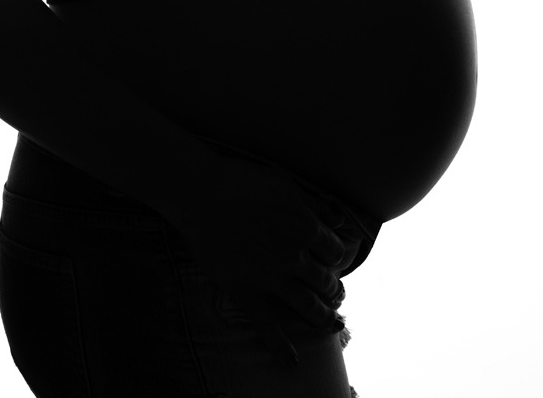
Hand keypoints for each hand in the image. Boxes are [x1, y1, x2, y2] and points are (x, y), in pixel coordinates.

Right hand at [170, 153, 363, 368]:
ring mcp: (270, 277)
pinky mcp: (246, 292)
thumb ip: (314, 204)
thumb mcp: (285, 184)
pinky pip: (266, 325)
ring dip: (324, 317)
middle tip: (336, 292)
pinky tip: (291, 360)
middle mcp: (293, 256)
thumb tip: (341, 220)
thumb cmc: (242, 181)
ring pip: (307, 306)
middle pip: (325, 280)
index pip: (335, 250)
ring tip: (333, 323)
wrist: (201, 193)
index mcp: (304, 227)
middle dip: (334, 288)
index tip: (335, 259)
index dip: (337, 256)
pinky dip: (280, 346)